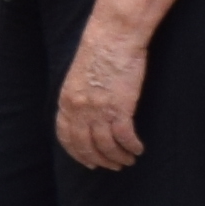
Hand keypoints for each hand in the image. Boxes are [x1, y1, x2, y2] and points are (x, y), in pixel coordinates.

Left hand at [56, 19, 150, 169]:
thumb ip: (78, 98)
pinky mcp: (120, 109)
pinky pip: (124, 138)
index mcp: (66, 101)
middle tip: (112, 166)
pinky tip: (138, 149)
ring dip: (118, 157)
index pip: (66, 136)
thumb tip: (84, 115)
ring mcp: (99, 111)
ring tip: (127, 160)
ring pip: (106, 146)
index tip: (88, 163)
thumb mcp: (78, 78)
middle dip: (100, 160)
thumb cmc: (98, 54)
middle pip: (86, 146)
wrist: (112, 39)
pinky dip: (131, 147)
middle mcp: (79, 110)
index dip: (77, 153)